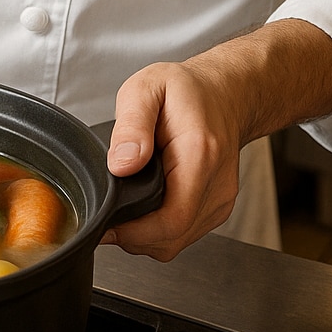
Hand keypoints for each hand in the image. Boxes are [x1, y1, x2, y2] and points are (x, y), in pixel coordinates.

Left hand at [99, 21, 331, 259]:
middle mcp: (217, 185)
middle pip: (171, 239)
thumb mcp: (146, 89)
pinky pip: (184, 234)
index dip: (133, 232)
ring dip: (146, 235)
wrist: (224, 94)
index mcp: (198, 156)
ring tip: (127, 206)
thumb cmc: (186, 90)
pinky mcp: (218, 208)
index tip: (106, 222)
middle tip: (108, 213)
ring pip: (176, 242)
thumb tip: (120, 165)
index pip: (170, 221)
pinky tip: (147, 206)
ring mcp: (221, 200)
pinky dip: (160, 229)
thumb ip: (131, 126)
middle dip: (133, 236)